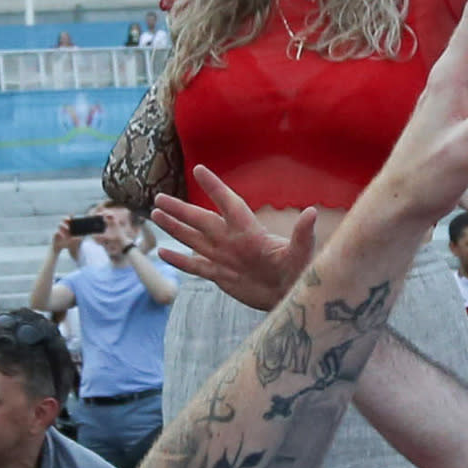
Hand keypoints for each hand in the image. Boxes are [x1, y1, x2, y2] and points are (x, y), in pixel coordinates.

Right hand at [149, 170, 319, 309]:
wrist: (291, 297)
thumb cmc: (299, 272)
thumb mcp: (302, 253)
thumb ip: (303, 234)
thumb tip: (312, 213)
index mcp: (249, 231)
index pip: (228, 204)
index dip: (215, 188)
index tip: (199, 170)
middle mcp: (232, 240)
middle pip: (201, 220)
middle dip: (181, 209)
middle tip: (159, 197)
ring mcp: (224, 257)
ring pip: (193, 239)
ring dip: (175, 227)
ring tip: (155, 214)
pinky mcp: (220, 276)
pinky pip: (195, 266)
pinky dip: (179, 260)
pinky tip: (162, 251)